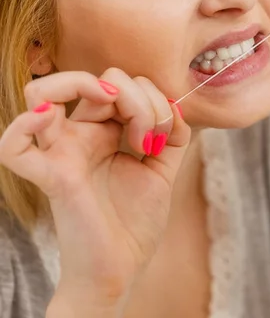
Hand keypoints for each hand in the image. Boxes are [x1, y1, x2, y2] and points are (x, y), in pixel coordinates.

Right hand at [0, 69, 189, 313]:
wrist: (121, 266)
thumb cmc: (136, 221)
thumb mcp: (163, 171)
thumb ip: (173, 137)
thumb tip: (176, 105)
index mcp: (105, 132)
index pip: (121, 85)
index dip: (152, 99)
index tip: (162, 138)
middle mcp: (80, 137)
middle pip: (93, 80)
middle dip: (137, 97)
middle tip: (147, 137)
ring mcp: (61, 154)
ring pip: (41, 93)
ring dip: (84, 86)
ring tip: (116, 112)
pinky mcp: (53, 178)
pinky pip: (13, 147)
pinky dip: (24, 125)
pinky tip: (48, 118)